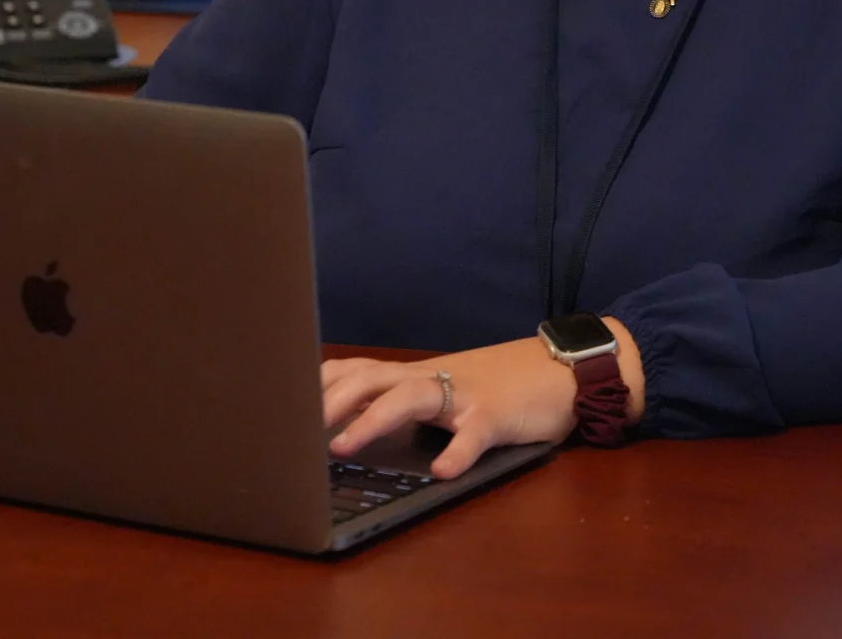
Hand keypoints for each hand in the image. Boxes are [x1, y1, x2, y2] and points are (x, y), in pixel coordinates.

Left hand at [322, 337, 578, 479]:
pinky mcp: (497, 415)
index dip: (318, 386)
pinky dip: (457, 450)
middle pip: (371, 378)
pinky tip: (441, 471)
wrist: (561, 370)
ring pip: (411, 396)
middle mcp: (432, 379)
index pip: (356, 370)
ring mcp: (464, 394)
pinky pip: (474, 432)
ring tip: (344, 446)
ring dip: (373, 419)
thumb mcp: (442, 393)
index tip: (281, 404)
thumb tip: (347, 426)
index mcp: (415, 375)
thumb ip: (401, 403)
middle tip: (297, 429)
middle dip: (330, 401)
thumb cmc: (497, 387)